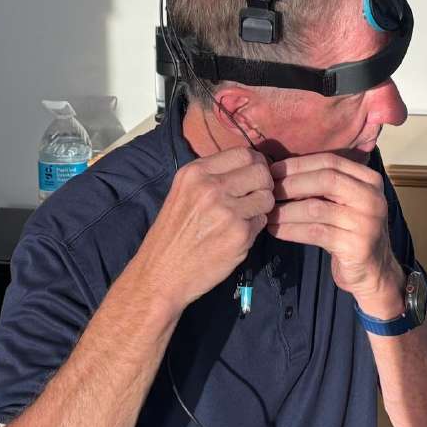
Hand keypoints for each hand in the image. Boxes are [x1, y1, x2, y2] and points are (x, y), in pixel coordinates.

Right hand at [137, 147, 273, 311]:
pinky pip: (262, 222)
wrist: (160, 274)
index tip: (253, 177)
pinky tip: (236, 237)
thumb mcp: (183, 193)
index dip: (255, 164)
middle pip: (261, 171)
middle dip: (263, 185)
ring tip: (244, 219)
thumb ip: (211, 177)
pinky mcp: (239, 234)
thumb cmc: (172, 236)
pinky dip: (254, 228)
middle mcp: (211, 187)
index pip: (243, 153)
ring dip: (261, 208)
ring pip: (267, 197)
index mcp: (195, 172)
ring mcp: (227, 210)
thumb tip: (249, 165)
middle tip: (255, 198)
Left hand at [268, 153, 403, 317]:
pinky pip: (316, 233)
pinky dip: (291, 230)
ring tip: (267, 213)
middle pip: (326, 180)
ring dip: (286, 210)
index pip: (330, 161)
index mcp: (369, 180)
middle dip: (291, 184)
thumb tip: (280, 170)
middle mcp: (372, 197)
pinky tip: (276, 231)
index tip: (272, 171)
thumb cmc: (350, 232)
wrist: (373, 271)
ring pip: (316, 208)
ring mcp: (366, 222)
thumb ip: (323, 184)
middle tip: (267, 192)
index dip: (298, 164)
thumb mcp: (344, 202)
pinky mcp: (356, 245)